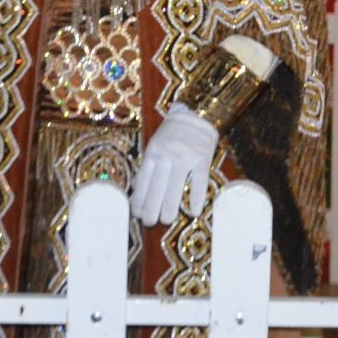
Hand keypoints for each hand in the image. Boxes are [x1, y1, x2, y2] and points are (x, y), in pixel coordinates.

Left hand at [129, 103, 218, 224]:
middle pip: (156, 188)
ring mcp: (185, 157)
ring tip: (166, 220)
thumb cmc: (172, 133)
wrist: (196, 114)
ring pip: (175, 188)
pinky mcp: (202, 159)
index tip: (136, 215)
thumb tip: (135, 189)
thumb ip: (146, 166)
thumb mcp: (154, 145)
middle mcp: (167, 156)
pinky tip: (193, 211)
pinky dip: (196, 198)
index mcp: (153, 153)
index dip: (139, 200)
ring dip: (170, 208)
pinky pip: (199, 182)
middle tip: (149, 223)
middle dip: (151, 208)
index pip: (143, 182)